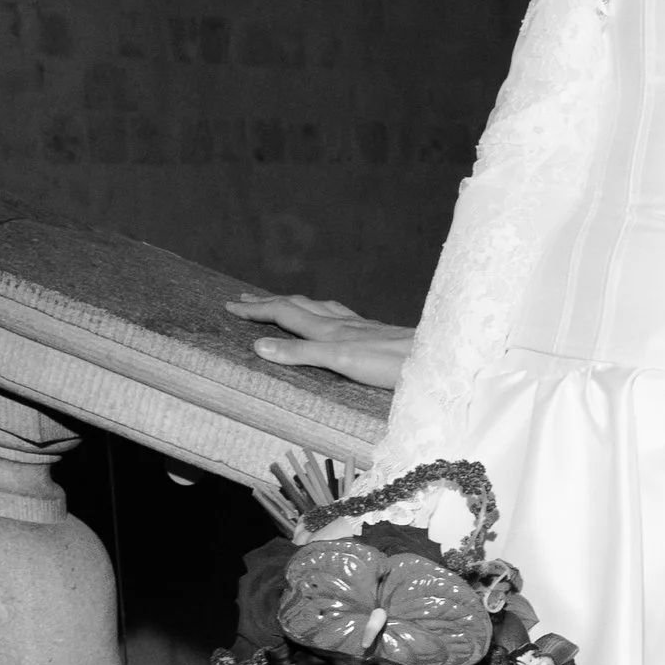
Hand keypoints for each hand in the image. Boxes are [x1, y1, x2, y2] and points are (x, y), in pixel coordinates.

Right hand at [226, 291, 414, 389]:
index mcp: (328, 330)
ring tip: (279, 301)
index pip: (283, 314)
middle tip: (243, 299)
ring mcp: (358, 327)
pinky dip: (321, 311)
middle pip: (297, 305)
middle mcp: (340, 324)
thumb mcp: (341, 362)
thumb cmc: (391, 364)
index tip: (228, 306)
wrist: (435, 358)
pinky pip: (337, 315)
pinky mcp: (373, 334)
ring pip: (317, 307)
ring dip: (293, 303)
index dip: (255, 310)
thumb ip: (301, 354)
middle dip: (267, 301)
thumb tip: (259, 346)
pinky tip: (331, 317)